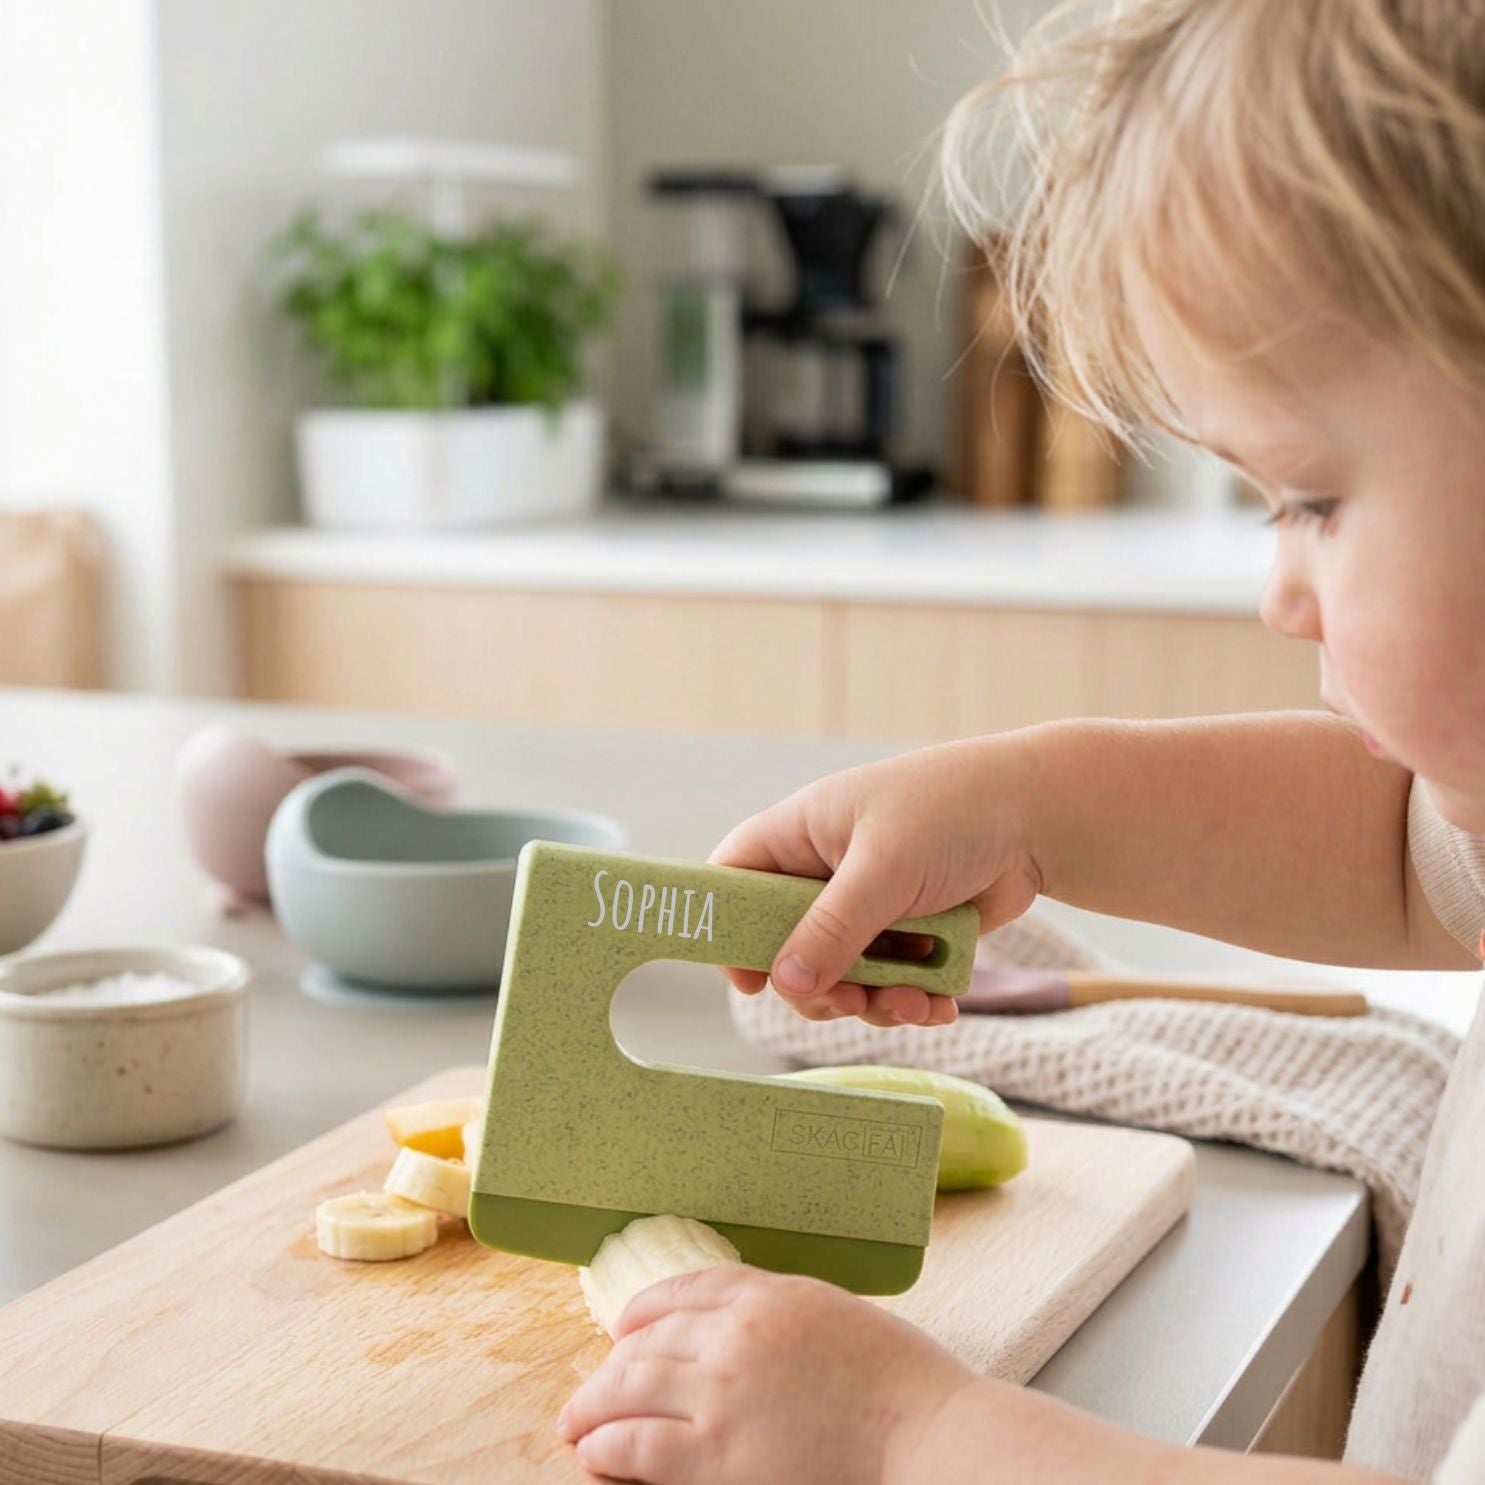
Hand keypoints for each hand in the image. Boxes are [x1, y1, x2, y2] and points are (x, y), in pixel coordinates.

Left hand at [558, 1265, 976, 1484]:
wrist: (927, 1435)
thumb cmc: (902, 1385)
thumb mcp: (836, 1317)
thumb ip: (782, 1317)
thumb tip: (740, 1330)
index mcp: (768, 1294)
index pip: (684, 1289)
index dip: (644, 1311)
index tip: (627, 1329)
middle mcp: (735, 1333)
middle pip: (648, 1338)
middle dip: (612, 1364)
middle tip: (594, 1388)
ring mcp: (721, 1391)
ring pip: (629, 1387)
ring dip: (593, 1406)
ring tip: (576, 1424)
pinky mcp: (716, 1454)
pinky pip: (637, 1442)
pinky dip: (607, 1446)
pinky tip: (595, 1454)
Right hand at [710, 738, 1041, 1026]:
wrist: (1040, 817)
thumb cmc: (953, 812)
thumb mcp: (885, 868)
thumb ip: (834, 928)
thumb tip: (785, 983)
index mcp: (801, 835)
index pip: (734, 880)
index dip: (728, 930)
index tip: (749, 980)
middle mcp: (825, 872)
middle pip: (785, 948)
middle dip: (818, 986)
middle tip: (850, 1001)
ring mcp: (867, 906)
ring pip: (839, 976)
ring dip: (871, 1001)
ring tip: (913, 1005)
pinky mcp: (907, 934)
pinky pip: (887, 983)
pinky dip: (908, 1001)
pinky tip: (938, 1006)